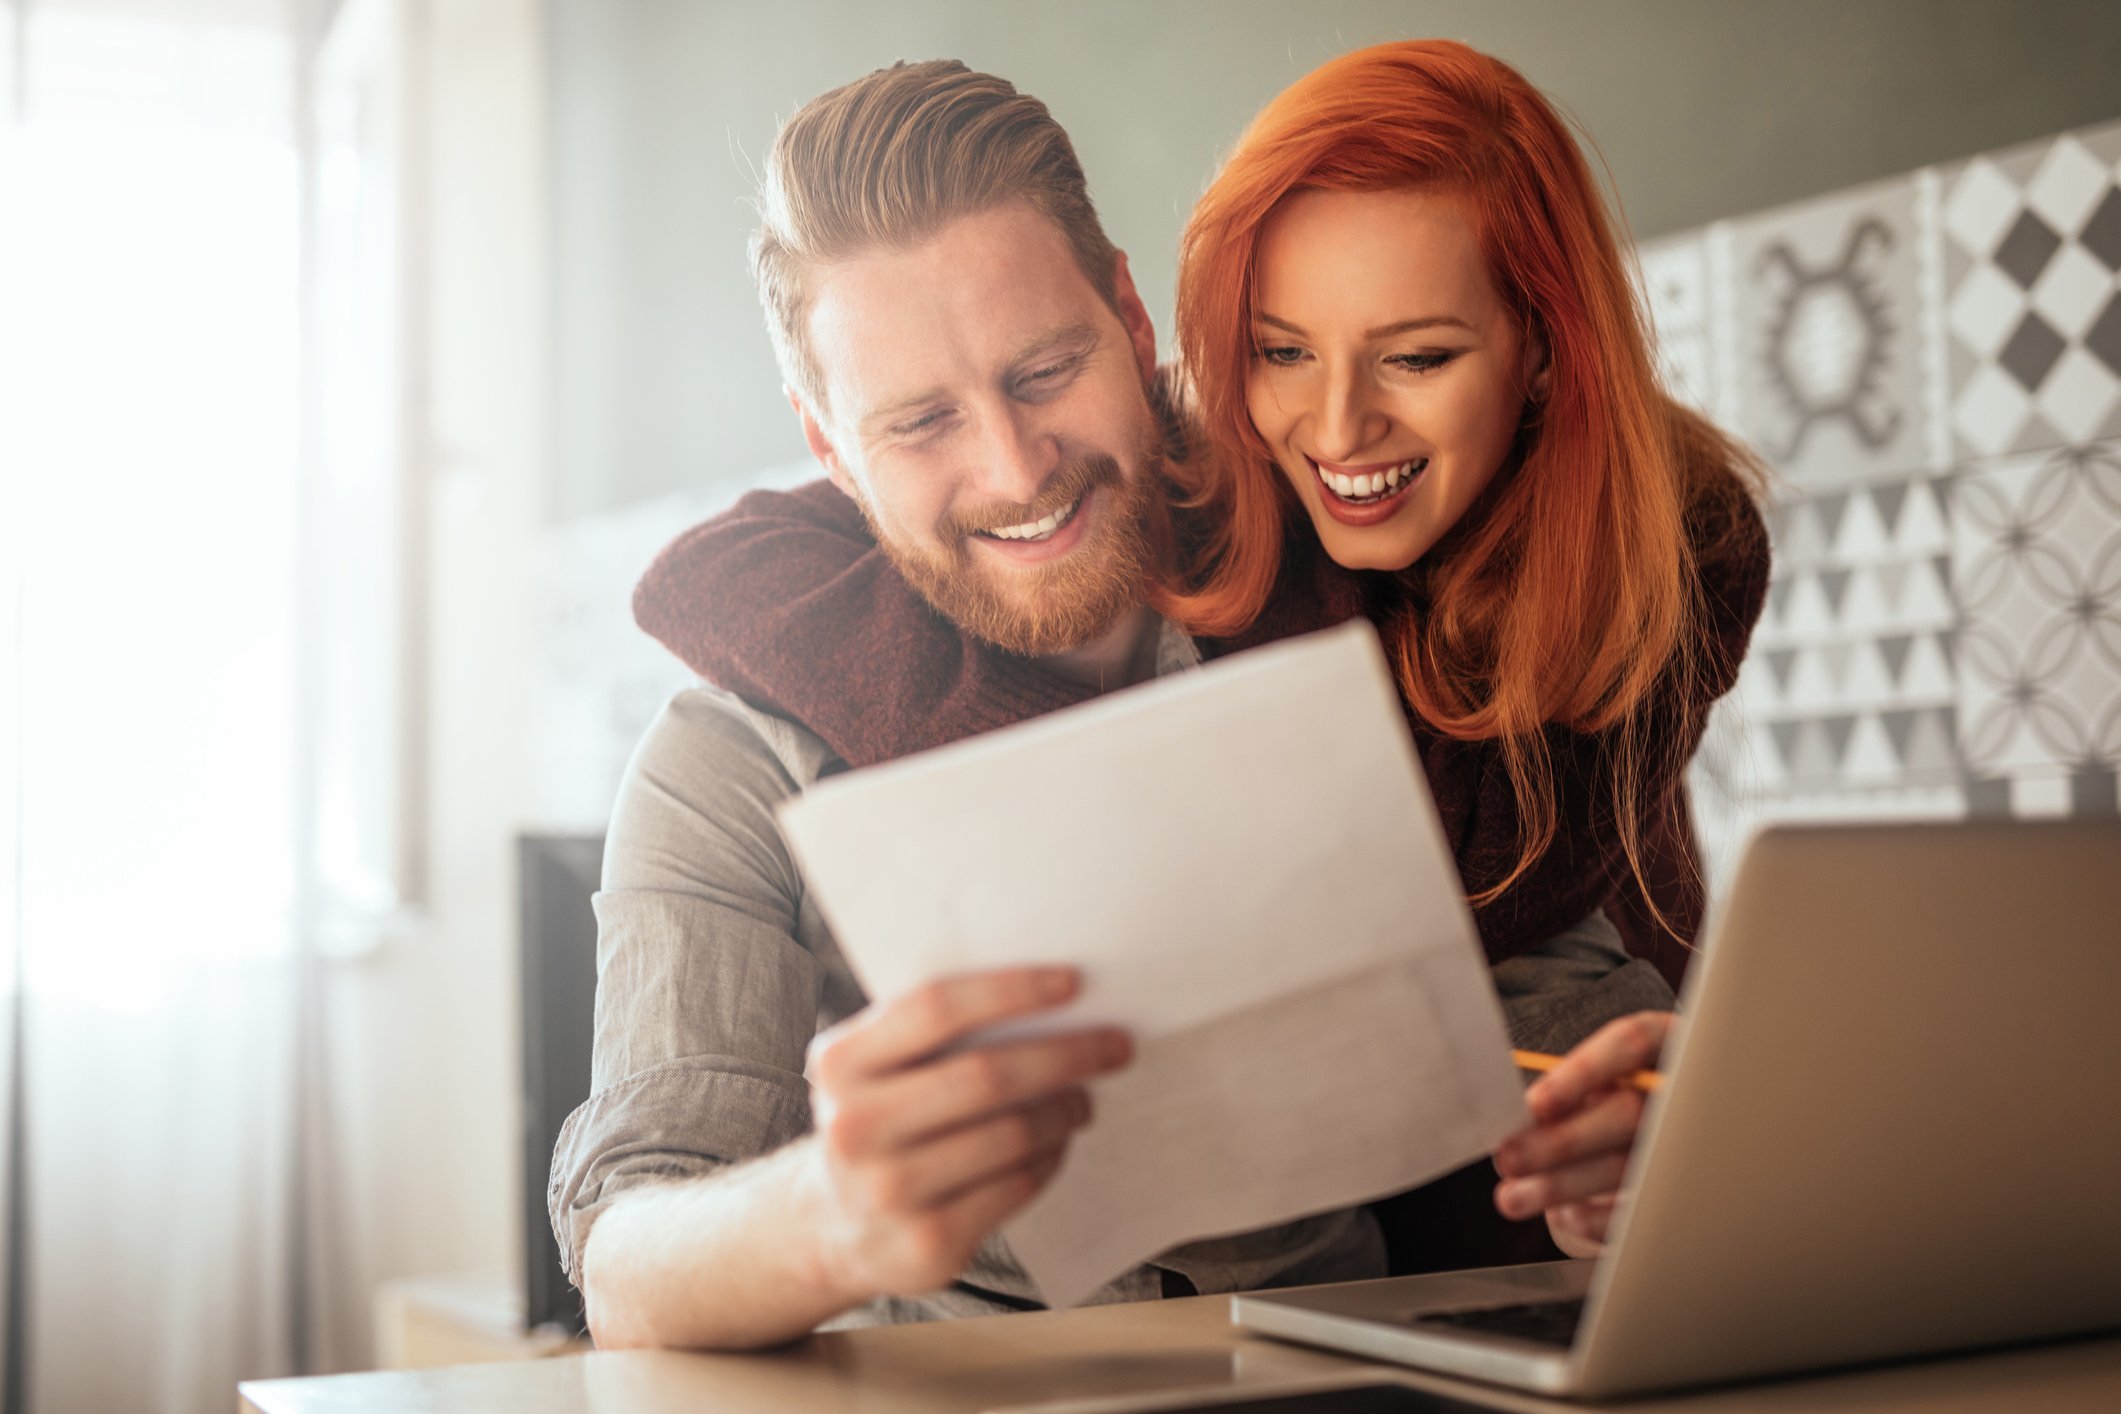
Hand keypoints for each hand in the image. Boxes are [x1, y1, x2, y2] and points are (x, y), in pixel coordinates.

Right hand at [802, 966, 1131, 1300]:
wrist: (833, 1227)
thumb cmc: (879, 1121)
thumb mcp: (875, 1068)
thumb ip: (932, 1032)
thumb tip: (1051, 998)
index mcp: (840, 1063)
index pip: (935, 1009)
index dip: (1011, 991)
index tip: (1073, 982)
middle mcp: (854, 1127)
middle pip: (986, 1075)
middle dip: (1065, 1054)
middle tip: (1115, 1044)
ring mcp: (888, 1192)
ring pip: (1011, 1134)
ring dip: (1065, 1110)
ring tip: (1084, 1098)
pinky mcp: (928, 1243)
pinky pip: (1016, 1185)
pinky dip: (1050, 1157)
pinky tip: (1057, 1142)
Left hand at [1491, 1011, 1674, 1257]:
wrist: (1660, 1138)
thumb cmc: (1612, 1095)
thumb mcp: (1597, 1078)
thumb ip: (1564, 1087)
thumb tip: (1517, 1117)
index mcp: (1664, 1041)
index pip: (1632, 1043)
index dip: (1583, 1073)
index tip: (1536, 1104)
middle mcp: (1684, 1088)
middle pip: (1629, 1112)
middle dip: (1562, 1141)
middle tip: (1507, 1159)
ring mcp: (1693, 1142)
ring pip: (1629, 1166)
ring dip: (1562, 1185)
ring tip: (1512, 1197)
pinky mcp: (1685, 1193)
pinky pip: (1642, 1210)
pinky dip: (1596, 1217)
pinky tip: (1560, 1214)